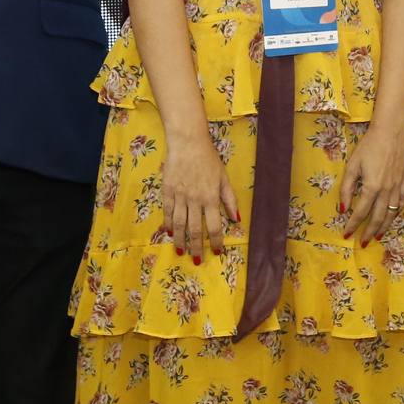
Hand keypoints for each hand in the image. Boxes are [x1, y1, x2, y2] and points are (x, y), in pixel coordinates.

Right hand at [161, 130, 238, 262]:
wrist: (187, 142)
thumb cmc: (208, 158)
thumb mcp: (223, 178)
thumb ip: (229, 199)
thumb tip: (236, 219)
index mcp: (211, 198)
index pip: (214, 226)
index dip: (216, 241)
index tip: (217, 251)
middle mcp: (195, 200)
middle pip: (196, 230)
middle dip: (197, 247)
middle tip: (196, 260)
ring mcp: (180, 196)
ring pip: (179, 224)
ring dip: (180, 240)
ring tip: (180, 251)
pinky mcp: (167, 190)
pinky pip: (167, 211)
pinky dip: (168, 223)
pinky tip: (169, 232)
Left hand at [339, 125, 403, 247]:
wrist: (391, 132)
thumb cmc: (369, 146)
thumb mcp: (352, 165)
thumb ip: (347, 188)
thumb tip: (343, 208)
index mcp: (372, 187)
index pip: (360, 212)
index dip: (353, 224)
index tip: (347, 234)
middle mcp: (386, 190)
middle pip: (378, 217)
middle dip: (369, 232)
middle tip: (363, 243)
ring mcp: (397, 187)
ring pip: (391, 213)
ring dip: (384, 227)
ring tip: (377, 236)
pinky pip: (402, 203)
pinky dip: (396, 213)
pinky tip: (392, 217)